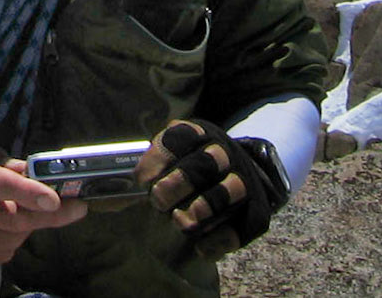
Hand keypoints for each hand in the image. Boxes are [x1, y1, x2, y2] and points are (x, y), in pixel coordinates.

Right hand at [0, 138, 87, 268]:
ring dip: (29, 222)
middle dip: (49, 212)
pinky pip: (4, 251)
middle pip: (12, 216)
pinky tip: (4, 222)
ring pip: (13, 235)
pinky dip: (14, 237)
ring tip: (23, 207)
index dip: (26, 191)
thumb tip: (34, 169)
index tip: (55, 197)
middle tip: (75, 206)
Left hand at [136, 120, 286, 259]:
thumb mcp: (168, 156)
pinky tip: (201, 247)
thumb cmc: (186, 167)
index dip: (159, 158)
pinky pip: (247, 224)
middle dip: (179, 182)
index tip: (143, 181)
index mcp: (197, 134)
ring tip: (181, 222)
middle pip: (207, 162)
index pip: (181, 137)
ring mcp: (245, 179)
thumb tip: (123, 193)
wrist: (235, 173)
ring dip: (204, 207)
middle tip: (159, 202)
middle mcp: (224, 153)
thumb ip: (151, 169)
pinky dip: (222, 237)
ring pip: (231, 189)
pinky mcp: (258, 209)